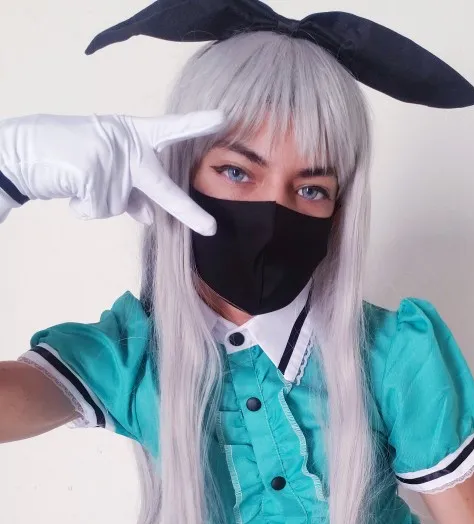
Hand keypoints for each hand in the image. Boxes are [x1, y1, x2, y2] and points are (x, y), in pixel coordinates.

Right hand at [0, 111, 223, 233]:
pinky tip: (69, 186)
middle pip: (162, 188)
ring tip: (76, 180)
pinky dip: (81, 205)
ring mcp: (112, 161)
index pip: (169, 130)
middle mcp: (128, 147)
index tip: (223, 117)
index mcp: (133, 135)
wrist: (24, 151)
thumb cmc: (68, 158)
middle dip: (187, 211)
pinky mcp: (93, 175)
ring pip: (118, 207)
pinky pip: (96, 210)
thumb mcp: (106, 171)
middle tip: (210, 230)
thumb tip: (151, 219)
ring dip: (97, 201)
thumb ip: (132, 192)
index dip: (195, 124)